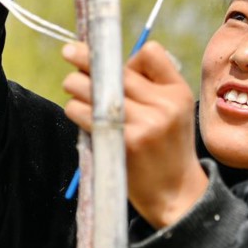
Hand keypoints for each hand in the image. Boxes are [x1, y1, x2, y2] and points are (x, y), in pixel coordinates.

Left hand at [62, 41, 208, 228]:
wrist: (176, 193)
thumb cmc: (167, 148)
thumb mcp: (174, 112)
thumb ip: (150, 86)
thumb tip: (104, 64)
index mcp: (177, 91)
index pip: (150, 53)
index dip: (126, 56)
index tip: (112, 66)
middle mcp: (163, 104)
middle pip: (115, 69)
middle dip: (84, 59)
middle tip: (69, 54)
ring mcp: (145, 124)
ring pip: (95, 89)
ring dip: (75, 85)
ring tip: (72, 87)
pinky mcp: (125, 143)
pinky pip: (86, 114)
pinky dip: (75, 109)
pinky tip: (76, 112)